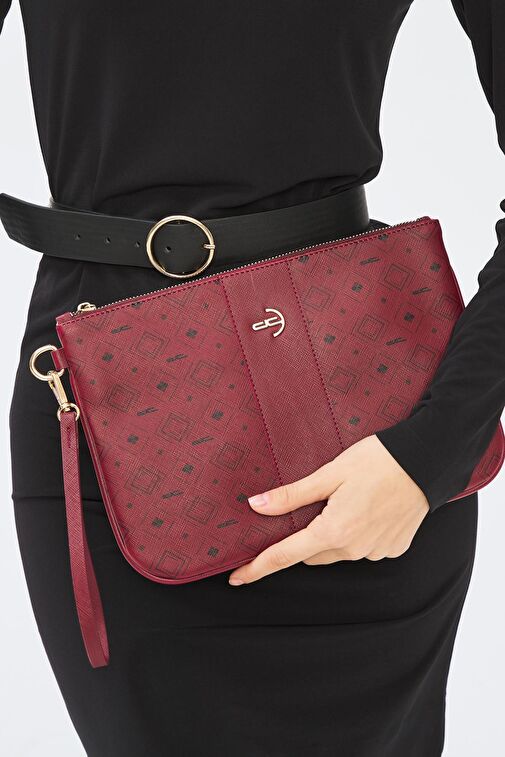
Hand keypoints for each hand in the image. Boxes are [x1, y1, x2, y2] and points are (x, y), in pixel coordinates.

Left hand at [228, 434, 429, 585]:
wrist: (426, 461)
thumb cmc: (377, 461)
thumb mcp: (329, 473)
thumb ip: (291, 495)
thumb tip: (256, 506)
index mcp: (334, 531)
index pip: (285, 556)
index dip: (257, 567)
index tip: (236, 578)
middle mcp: (354, 549)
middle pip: (311, 552)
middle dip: (301, 537)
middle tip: (306, 508)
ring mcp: (375, 552)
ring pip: (336, 550)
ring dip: (330, 534)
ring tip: (345, 500)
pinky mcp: (392, 549)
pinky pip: (362, 548)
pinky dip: (356, 533)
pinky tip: (365, 509)